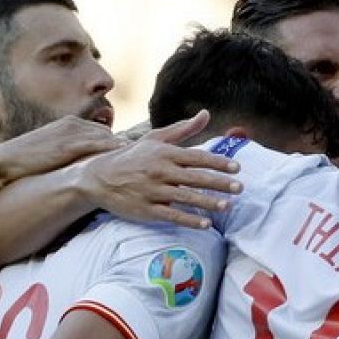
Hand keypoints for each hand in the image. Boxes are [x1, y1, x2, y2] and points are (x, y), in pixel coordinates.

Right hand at [0, 115, 125, 183]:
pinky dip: (115, 152)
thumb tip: (86, 165)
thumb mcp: (51, 151)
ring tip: (133, 167)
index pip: (102, 132)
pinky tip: (124, 165)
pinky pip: (102, 145)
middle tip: (133, 165)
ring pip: (109, 139)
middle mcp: (74, 124)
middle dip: (121, 149)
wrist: (4, 162)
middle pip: (109, 135)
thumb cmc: (26, 161)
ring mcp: (73, 133)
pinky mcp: (71, 144)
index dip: (113, 147)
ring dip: (121, 152)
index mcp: (69, 123)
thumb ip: (70, 152)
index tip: (126, 161)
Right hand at [77, 111, 242, 227]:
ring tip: (227, 206)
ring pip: (185, 197)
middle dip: (219, 183)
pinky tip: (205, 224)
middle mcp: (160, 171)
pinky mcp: (146, 209)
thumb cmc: (132, 157)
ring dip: (208, 202)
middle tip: (240, 187)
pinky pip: (171, 215)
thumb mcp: (155, 139)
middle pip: (195, 177)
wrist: (98, 177)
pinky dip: (189, 219)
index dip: (217, 162)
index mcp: (164, 153)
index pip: (196, 157)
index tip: (236, 168)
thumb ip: (183, 129)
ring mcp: (152, 191)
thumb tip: (206, 114)